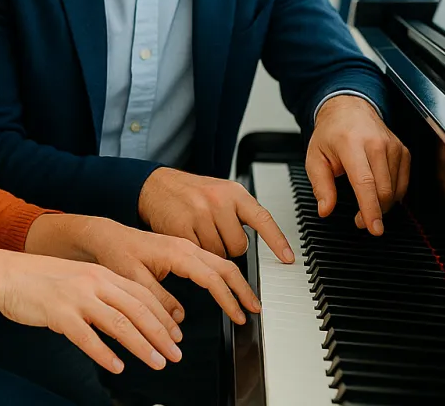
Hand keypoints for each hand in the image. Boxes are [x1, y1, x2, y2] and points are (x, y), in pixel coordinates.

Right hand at [0, 251, 181, 374]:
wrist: (5, 274)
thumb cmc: (40, 280)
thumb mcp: (78, 280)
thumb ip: (102, 296)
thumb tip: (127, 320)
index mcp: (102, 274)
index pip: (142, 296)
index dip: (163, 317)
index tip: (176, 335)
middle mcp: (94, 282)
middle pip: (138, 310)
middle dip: (161, 334)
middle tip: (176, 354)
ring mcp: (77, 297)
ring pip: (120, 324)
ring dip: (142, 346)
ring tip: (157, 362)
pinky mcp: (59, 314)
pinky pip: (87, 337)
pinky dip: (105, 354)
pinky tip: (117, 367)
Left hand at [71, 216, 261, 327]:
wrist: (106, 235)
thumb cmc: (116, 252)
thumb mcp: (132, 280)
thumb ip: (156, 300)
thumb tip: (178, 320)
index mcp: (177, 252)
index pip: (212, 277)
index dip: (228, 299)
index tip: (239, 316)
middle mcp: (186, 247)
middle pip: (225, 266)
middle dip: (243, 289)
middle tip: (255, 309)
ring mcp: (186, 247)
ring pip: (221, 262)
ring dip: (236, 283)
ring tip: (246, 302)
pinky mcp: (183, 251)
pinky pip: (211, 262)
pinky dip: (224, 276)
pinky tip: (227, 289)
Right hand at [137, 168, 294, 262]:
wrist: (156, 185)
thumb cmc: (193, 192)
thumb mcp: (222, 192)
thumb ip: (240, 212)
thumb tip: (265, 240)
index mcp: (234, 193)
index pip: (262, 219)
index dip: (277, 241)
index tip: (289, 259)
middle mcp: (219, 201)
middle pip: (239, 246)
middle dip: (230, 247)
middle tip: (217, 233)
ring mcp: (200, 213)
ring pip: (220, 253)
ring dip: (213, 251)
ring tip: (202, 233)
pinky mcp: (182, 227)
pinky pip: (200, 253)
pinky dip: (197, 252)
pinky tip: (190, 237)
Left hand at [305, 95, 409, 235]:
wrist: (349, 109)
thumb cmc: (331, 133)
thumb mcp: (315, 158)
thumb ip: (320, 186)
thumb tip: (325, 209)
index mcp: (351, 144)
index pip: (365, 182)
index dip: (370, 209)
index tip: (374, 228)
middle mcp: (376, 144)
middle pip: (383, 190)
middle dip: (374, 212)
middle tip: (360, 221)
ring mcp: (393, 147)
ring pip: (395, 190)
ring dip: (382, 205)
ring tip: (366, 204)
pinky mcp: (403, 151)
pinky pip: (403, 183)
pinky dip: (393, 194)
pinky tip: (379, 193)